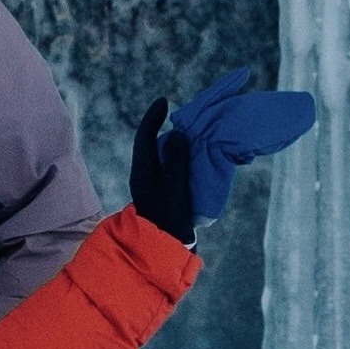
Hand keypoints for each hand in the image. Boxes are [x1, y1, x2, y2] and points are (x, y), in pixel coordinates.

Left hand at [130, 69, 317, 236]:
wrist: (166, 249)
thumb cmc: (169, 221)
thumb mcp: (174, 190)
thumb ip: (176, 161)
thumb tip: (178, 132)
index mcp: (143, 170)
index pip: (145, 135)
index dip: (154, 115)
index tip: (165, 100)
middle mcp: (148, 172)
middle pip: (159, 141)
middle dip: (175, 125)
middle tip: (194, 112)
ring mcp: (158, 182)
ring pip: (170, 153)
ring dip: (186, 140)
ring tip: (204, 129)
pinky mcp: (170, 191)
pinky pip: (179, 166)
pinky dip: (191, 156)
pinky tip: (206, 153)